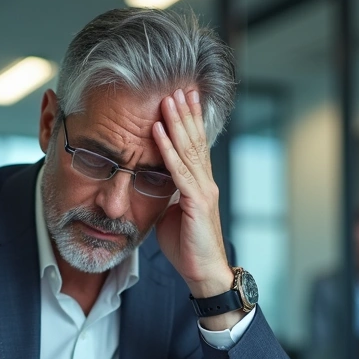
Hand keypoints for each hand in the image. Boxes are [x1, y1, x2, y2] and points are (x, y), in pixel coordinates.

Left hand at [151, 88, 233, 305]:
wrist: (202, 273)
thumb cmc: (187, 247)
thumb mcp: (173, 214)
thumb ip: (167, 195)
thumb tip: (154, 183)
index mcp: (199, 183)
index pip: (194, 145)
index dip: (189, 120)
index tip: (182, 98)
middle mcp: (204, 181)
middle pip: (194, 140)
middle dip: (185, 112)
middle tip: (179, 86)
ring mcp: (203, 190)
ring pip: (188, 149)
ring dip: (176, 122)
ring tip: (168, 99)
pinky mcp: (197, 202)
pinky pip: (178, 171)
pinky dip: (167, 150)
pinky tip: (158, 132)